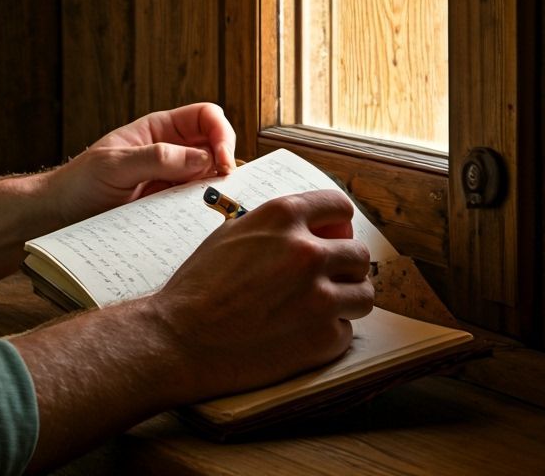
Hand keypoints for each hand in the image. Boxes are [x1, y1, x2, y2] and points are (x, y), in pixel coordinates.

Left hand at [51, 103, 235, 224]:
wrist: (58, 216)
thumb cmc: (78, 183)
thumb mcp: (115, 165)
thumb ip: (157, 158)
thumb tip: (204, 158)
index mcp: (159, 129)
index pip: (205, 117)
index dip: (220, 133)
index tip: (222, 161)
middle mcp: (170, 152)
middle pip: (215, 146)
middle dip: (226, 162)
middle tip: (224, 185)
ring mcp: (171, 180)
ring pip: (210, 177)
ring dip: (217, 188)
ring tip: (215, 203)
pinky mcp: (167, 206)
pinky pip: (195, 203)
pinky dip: (204, 208)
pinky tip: (201, 217)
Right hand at [146, 189, 374, 400]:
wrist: (181, 337)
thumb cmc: (200, 285)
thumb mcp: (233, 231)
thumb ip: (275, 225)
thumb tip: (307, 225)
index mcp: (283, 217)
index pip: (339, 206)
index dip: (339, 222)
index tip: (335, 235)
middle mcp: (307, 251)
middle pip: (358, 253)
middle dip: (345, 266)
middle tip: (327, 279)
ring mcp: (319, 296)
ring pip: (363, 293)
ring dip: (347, 299)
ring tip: (322, 307)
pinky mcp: (323, 337)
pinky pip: (345, 331)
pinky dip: (329, 334)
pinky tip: (301, 334)